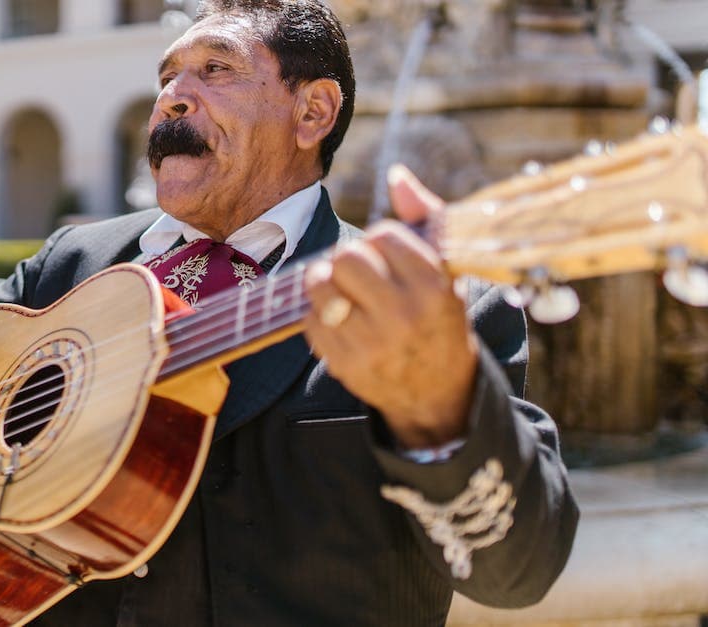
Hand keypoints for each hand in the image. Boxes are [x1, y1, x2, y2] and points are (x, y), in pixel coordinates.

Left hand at [301, 165, 477, 448]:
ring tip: (340, 291)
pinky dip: (317, 315)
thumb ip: (423, 218)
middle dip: (346, 259)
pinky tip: (339, 321)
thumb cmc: (438, 318)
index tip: (386, 257)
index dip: (379, 241)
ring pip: (320, 287)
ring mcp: (372, 342)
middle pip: (346, 257)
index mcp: (433, 285)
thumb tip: (396, 175)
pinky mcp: (345, 364)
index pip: (383, 235)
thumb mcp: (446, 271)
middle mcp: (404, 314)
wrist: (438, 391)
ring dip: (323, 283)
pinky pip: (309, 320)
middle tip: (357, 273)